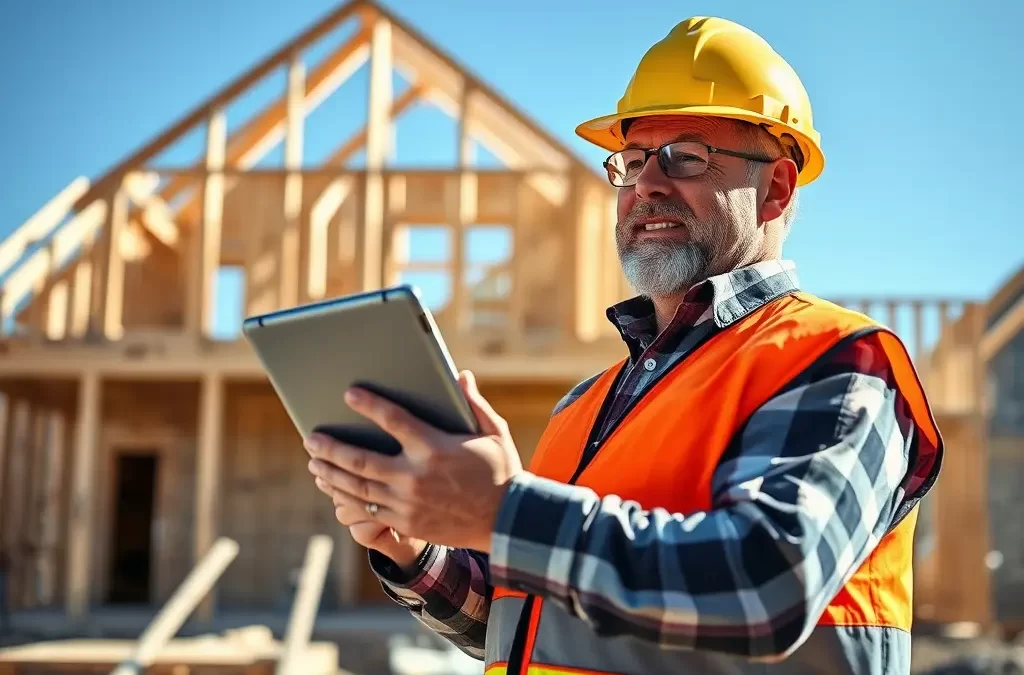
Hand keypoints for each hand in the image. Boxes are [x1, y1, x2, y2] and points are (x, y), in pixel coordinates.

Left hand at [305, 370, 522, 552]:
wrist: (507, 522)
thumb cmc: (501, 471)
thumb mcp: (494, 432)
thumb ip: (473, 403)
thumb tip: (461, 375)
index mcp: (435, 446)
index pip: (394, 419)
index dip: (369, 405)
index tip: (348, 394)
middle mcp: (416, 475)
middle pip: (361, 459)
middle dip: (332, 447)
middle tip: (311, 437)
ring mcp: (407, 502)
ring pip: (357, 486)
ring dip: (331, 472)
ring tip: (314, 461)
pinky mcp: (406, 522)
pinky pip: (367, 509)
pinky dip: (346, 497)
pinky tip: (333, 488)